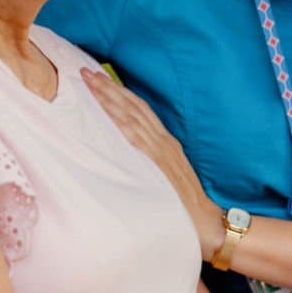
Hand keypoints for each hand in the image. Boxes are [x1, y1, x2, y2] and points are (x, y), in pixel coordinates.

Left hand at [82, 69, 223, 256]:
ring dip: (110, 97)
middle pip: (133, 106)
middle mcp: (164, 142)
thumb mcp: (166, 176)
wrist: (207, 222)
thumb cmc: (184, 205)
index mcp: (165, 143)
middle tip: (85, 70)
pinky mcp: (159, 164)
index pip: (139, 110)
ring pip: (132, 116)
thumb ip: (150, 163)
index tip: (98, 79)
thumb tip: (128, 155)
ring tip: (90, 82)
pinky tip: (108, 110)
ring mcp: (162, 151)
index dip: (119, 93)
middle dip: (109, 87)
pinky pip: (137, 137)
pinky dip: (122, 121)